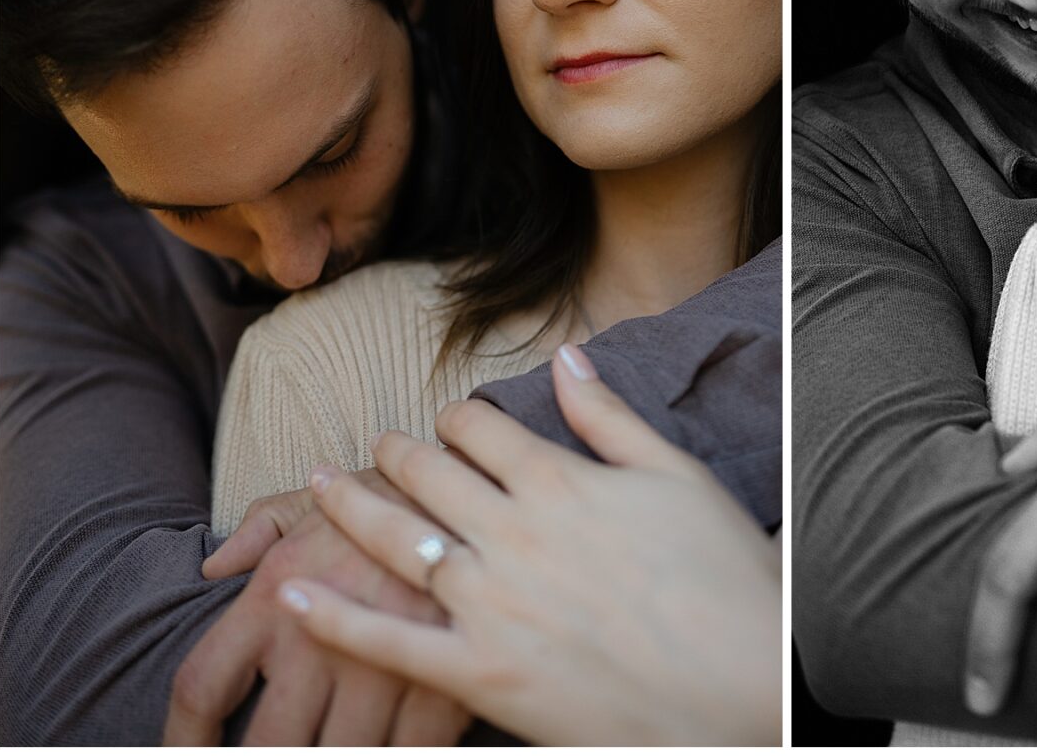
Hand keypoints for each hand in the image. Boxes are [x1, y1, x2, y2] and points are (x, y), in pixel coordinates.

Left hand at [164, 469, 470, 744]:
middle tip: (280, 751)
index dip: (181, 741)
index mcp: (274, 594)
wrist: (482, 481)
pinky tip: (394, 747)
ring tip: (336, 745)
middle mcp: (318, 635)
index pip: (200, 687)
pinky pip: (410, 750)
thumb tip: (212, 566)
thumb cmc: (391, 494)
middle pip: (268, 745)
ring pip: (341, 754)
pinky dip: (401, 754)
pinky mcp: (443, 678)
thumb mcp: (315, 499)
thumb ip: (257, 530)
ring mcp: (381, 663)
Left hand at [277, 346, 781, 745]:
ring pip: (397, 543)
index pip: (482, 428)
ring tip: (319, 483)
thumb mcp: (676, 474)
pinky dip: (333, 617)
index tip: (452, 421)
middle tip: (374, 446)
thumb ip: (608, 414)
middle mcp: (512, 532)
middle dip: (396, 454)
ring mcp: (490, 604)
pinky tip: (293, 591)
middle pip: (429, 476)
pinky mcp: (480, 673)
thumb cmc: (724, 575)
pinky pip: (388, 643)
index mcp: (559, 479)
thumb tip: (567, 354)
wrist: (743, 681)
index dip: (457, 418)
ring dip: (351, 508)